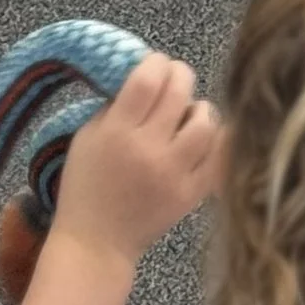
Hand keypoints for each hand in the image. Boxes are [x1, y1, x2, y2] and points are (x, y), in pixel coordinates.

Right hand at [51, 54, 221, 270]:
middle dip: (180, 75)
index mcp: (117, 131)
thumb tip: (147, 79)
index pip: (147, 80)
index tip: (156, 62)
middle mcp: (148, 149)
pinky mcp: (191, 194)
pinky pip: (219, 159)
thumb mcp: (86, 137)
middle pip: (179, 93)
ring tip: (189, 114)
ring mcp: (174, 173)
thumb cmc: (86, 186)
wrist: (97, 242)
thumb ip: (115, 106)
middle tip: (176, 79)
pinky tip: (207, 138)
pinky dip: (217, 142)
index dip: (156, 62)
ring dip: (199, 110)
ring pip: (206, 123)